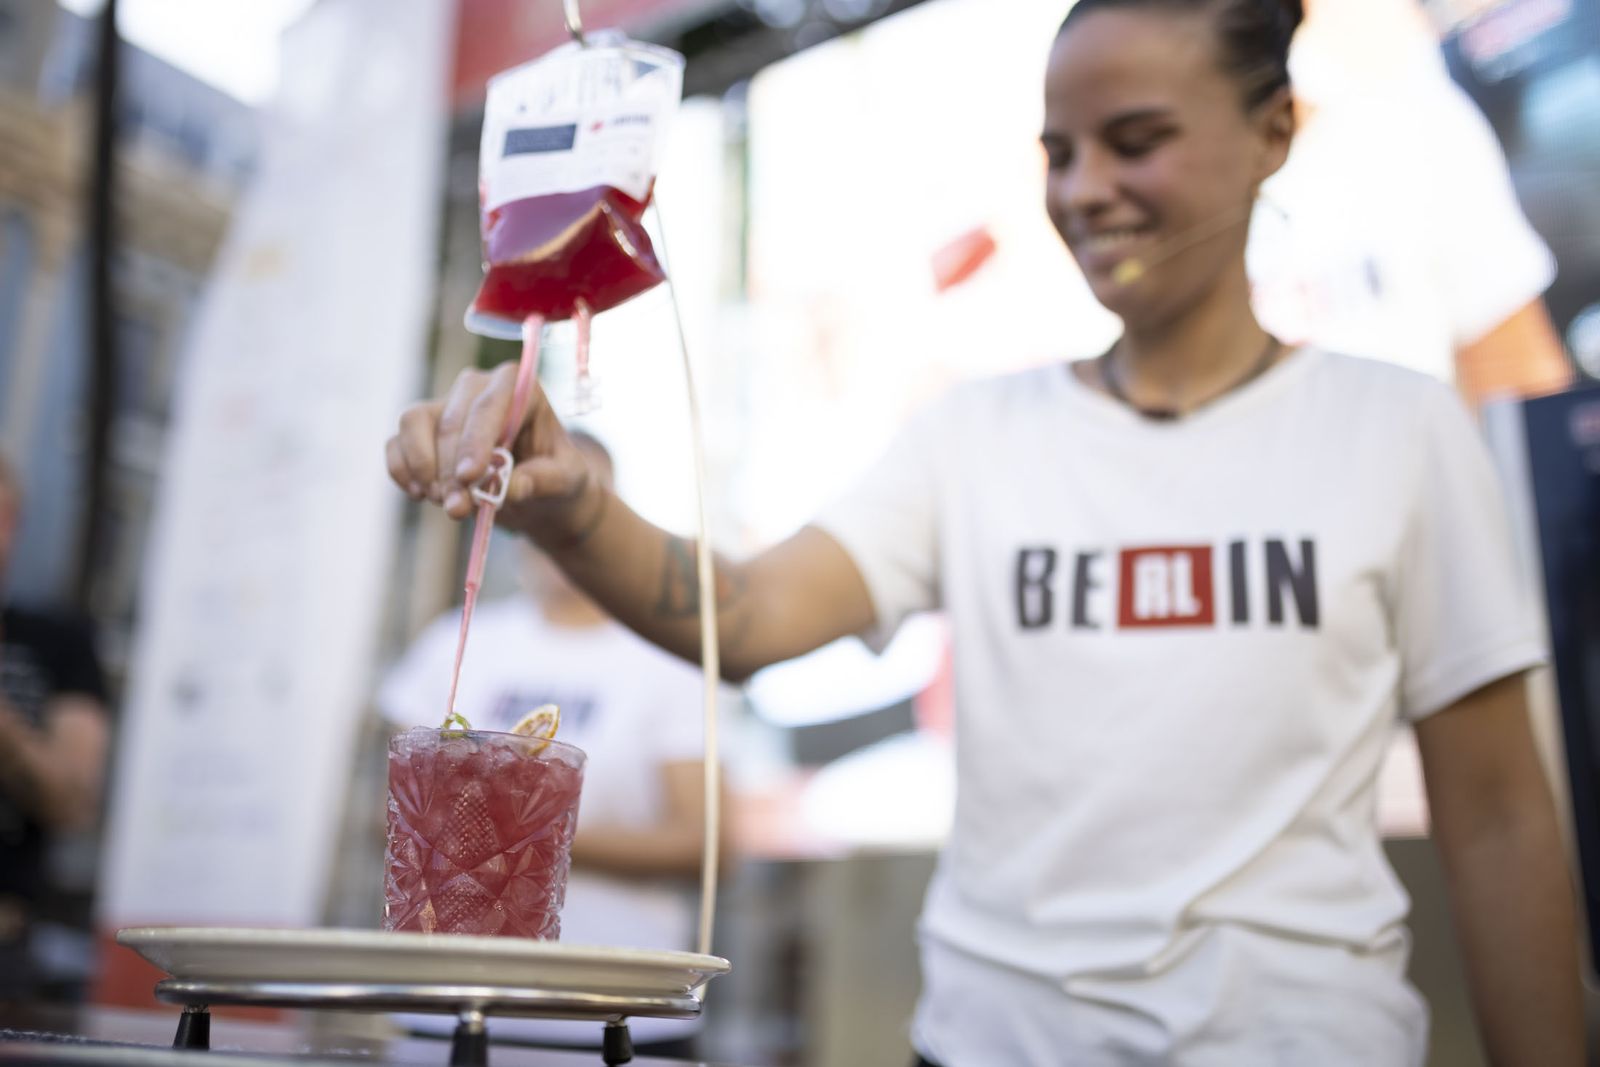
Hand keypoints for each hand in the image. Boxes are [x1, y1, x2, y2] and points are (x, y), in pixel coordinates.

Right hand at [386, 363, 597, 537]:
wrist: (536, 490)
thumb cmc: (555, 476)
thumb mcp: (567, 481)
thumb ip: (544, 480)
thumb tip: (511, 488)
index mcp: (519, 386)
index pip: (490, 405)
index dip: (476, 440)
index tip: (469, 476)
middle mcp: (477, 385)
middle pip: (451, 418)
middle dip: (450, 468)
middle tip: (457, 508)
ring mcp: (445, 404)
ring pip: (414, 422)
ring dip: (423, 468)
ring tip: (446, 503)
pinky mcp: (420, 428)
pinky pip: (396, 443)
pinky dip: (402, 471)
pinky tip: (421, 495)